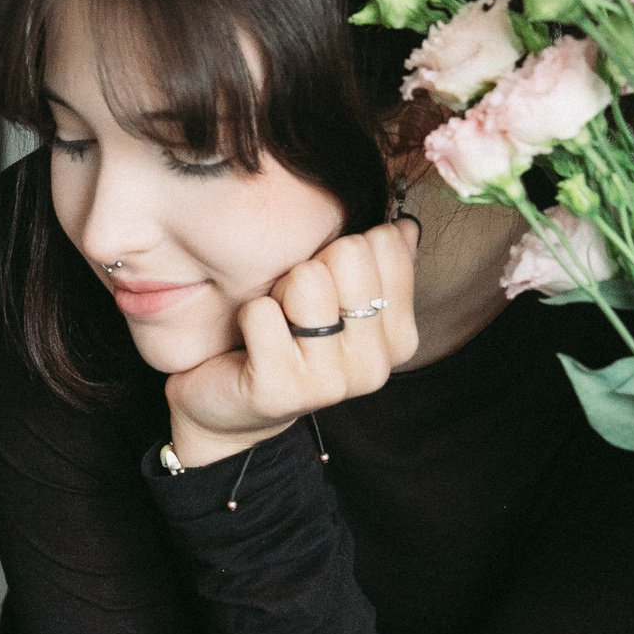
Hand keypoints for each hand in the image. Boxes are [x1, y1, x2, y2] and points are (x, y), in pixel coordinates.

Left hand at [164, 221, 419, 466]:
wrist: (231, 406)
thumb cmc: (286, 340)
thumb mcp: (338, 300)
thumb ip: (376, 264)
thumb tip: (403, 227)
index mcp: (399, 337)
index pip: (383, 244)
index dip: (340, 252)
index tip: (325, 289)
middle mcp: (375, 365)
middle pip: (348, 254)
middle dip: (309, 269)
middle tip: (293, 310)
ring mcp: (333, 384)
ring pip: (307, 280)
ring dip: (278, 293)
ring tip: (276, 325)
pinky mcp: (283, 391)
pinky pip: (261, 312)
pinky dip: (248, 316)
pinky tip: (250, 345)